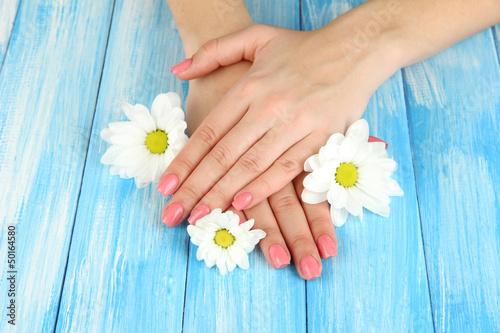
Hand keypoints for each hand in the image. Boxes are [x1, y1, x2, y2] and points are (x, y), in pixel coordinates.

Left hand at [161, 61, 337, 278]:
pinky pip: (288, 168)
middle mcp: (269, 107)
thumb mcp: (256, 37)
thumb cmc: (302, 48)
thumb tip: (177, 70)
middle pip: (223, 155)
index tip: (165, 186)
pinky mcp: (321, 138)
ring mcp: (296, 124)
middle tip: (173, 214)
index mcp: (250, 86)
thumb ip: (213, 51)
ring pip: (251, 166)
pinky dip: (264, 186)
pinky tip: (242, 203)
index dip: (184, 162)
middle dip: (195, 187)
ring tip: (200, 215)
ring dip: (223, 193)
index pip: (208, 132)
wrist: (355, 49)